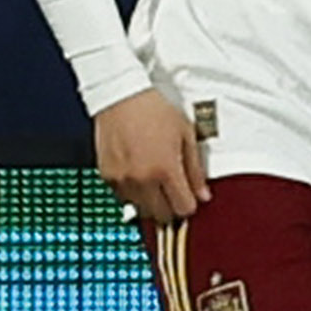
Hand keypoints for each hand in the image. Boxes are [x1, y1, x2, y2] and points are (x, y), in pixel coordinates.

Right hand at [95, 88, 210, 223]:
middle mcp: (142, 179)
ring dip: (151, 202)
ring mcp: (122, 180)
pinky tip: (138, 174)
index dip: (189, 204)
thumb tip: (203, 194)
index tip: (189, 197)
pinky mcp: (107, 176)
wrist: (120, 95)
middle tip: (173, 191)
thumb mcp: (185, 134)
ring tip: (154, 180)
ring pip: (141, 210)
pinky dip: (132, 192)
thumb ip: (195, 169)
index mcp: (165, 169)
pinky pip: (123, 197)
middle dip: (171, 207)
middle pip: (162, 216)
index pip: (183, 209)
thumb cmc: (153, 109)